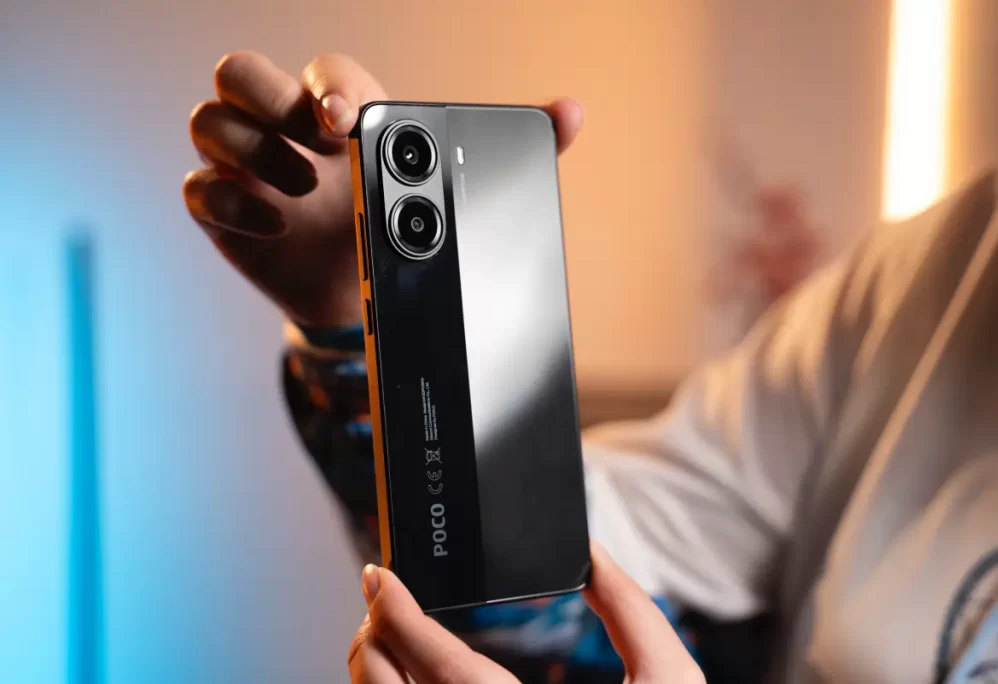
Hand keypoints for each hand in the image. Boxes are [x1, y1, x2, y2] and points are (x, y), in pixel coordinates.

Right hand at [184, 51, 584, 327]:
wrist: (366, 292)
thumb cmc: (409, 226)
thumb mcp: (457, 188)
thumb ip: (516, 144)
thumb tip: (572, 111)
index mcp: (345, 111)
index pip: (322, 70)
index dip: (323, 85)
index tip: (343, 121)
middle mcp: (288, 128)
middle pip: (238, 72)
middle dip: (267, 103)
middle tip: (312, 149)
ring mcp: (252, 166)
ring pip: (208, 122)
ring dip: (251, 154)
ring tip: (302, 192)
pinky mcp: (227, 210)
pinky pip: (198, 189)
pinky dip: (229, 204)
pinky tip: (273, 225)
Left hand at [348, 542, 704, 683]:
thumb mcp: (671, 683)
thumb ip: (632, 612)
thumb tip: (595, 558)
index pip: (439, 665)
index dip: (397, 612)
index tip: (379, 575)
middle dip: (373, 638)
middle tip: (382, 597)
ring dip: (379, 673)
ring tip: (395, 634)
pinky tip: (418, 681)